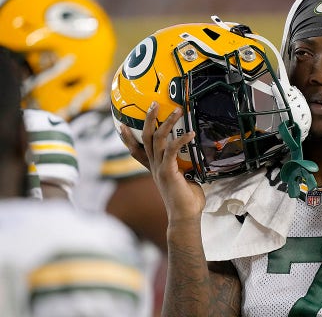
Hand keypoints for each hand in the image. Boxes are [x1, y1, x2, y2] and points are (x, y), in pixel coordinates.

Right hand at [122, 102, 204, 222]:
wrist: (185, 217)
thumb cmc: (188, 201)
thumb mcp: (185, 180)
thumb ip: (186, 168)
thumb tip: (198, 160)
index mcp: (155, 169)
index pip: (137, 151)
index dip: (128, 138)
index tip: (121, 124)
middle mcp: (154, 167)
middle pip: (145, 138)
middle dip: (148, 120)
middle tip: (153, 104)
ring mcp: (159, 169)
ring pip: (157, 140)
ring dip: (166, 123)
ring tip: (176, 110)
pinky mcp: (168, 172)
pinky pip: (172, 150)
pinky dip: (181, 140)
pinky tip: (191, 133)